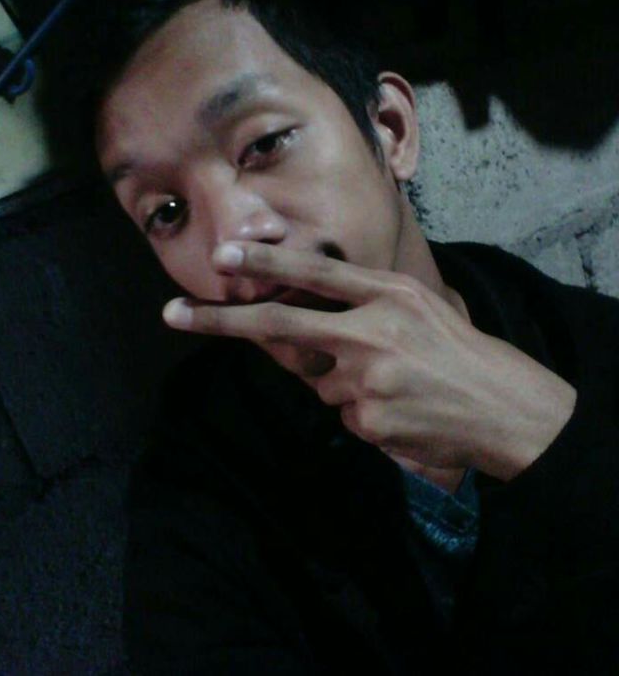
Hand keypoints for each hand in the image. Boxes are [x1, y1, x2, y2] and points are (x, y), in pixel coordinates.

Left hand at [163, 242, 575, 480]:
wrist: (503, 407)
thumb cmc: (461, 349)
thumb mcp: (420, 305)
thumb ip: (365, 302)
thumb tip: (308, 314)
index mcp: (388, 294)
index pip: (315, 272)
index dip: (266, 261)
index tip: (222, 253)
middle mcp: (371, 332)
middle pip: (282, 325)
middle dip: (221, 320)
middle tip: (171, 312)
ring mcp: (366, 381)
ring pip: (317, 381)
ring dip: (337, 381)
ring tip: (391, 382)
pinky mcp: (367, 422)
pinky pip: (342, 415)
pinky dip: (359, 412)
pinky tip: (397, 410)